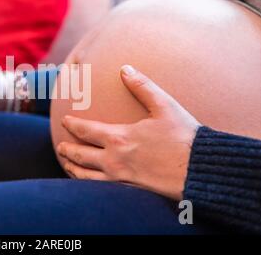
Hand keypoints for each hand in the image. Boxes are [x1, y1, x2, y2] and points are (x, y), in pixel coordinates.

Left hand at [57, 65, 200, 199]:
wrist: (200, 171)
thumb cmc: (184, 138)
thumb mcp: (164, 106)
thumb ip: (142, 87)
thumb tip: (125, 69)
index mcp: (119, 137)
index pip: (86, 130)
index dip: (72, 125)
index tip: (64, 121)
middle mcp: (113, 159)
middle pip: (81, 155)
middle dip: (68, 150)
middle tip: (60, 147)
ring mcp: (119, 178)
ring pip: (86, 176)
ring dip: (73, 169)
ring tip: (67, 165)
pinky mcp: (128, 191)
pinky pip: (99, 189)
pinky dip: (87, 185)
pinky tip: (88, 183)